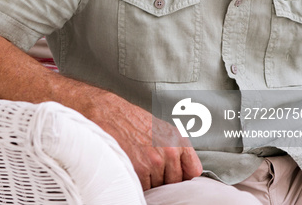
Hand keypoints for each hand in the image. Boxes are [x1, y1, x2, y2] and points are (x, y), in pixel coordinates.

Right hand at [87, 92, 202, 189]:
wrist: (107, 112)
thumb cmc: (131, 119)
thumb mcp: (159, 128)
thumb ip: (173, 148)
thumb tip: (183, 170)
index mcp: (177, 138)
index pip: (194, 170)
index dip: (185, 176)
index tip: (179, 177)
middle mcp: (170, 150)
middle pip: (175, 181)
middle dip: (164, 178)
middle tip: (150, 167)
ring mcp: (156, 161)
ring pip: (160, 186)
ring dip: (150, 180)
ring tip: (138, 163)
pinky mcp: (141, 170)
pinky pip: (146, 188)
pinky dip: (139, 183)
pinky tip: (132, 167)